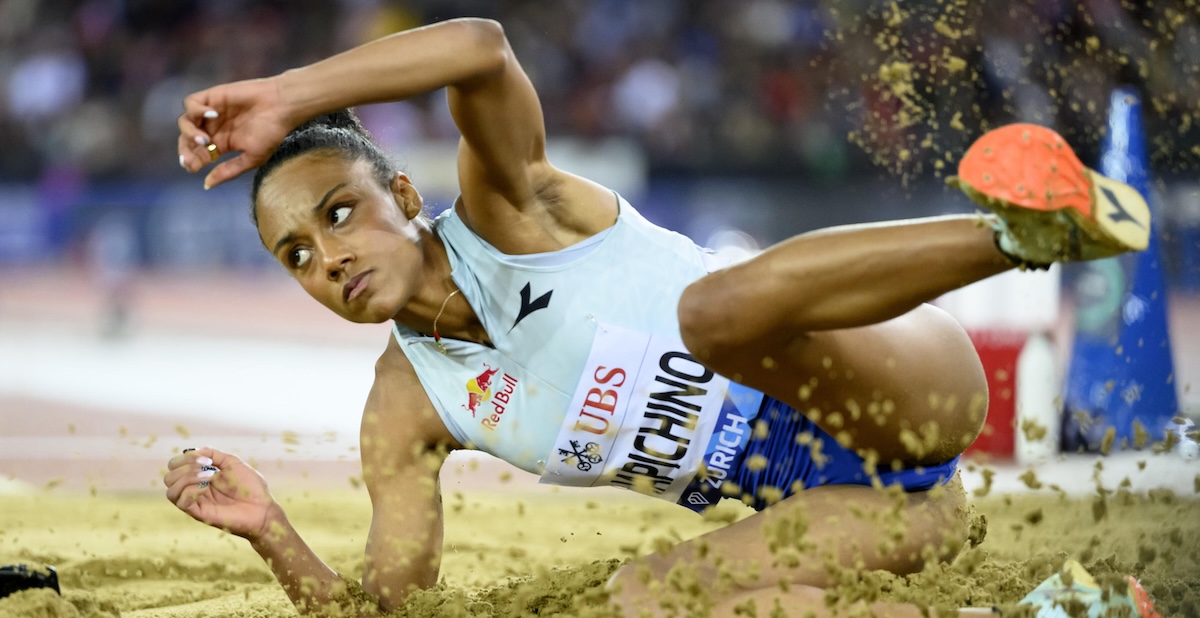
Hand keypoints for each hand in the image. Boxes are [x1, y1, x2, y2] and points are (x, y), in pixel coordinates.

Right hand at [163, 447, 277, 540]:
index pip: (175, 466)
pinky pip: (181, 502)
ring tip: (209, 475)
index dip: (184, 458)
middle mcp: (194, 489)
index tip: (206, 457)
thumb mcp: (232, 463)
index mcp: (199, 477)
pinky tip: (206, 486)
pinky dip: (191, 490)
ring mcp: (196, 502)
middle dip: (184, 466)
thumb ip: (213, 454)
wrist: (263, 508)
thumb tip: (192, 450)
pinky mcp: (199, 513)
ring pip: (171, 490)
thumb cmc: (250, 487)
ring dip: (187, 478)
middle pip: (168, 478)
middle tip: (207, 466)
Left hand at [177, 76, 296, 188]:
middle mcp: (213, 128)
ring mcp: (210, 112)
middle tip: (192, 156)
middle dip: (185, 150)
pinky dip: (195, 110)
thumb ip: (228, 171)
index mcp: (221, 144)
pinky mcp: (211, 96)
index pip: (197, 155)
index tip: (194, 167)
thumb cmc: (271, 133)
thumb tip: (207, 185)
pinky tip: (213, 115)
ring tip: (205, 139)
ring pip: (185, 122)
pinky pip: (190, 103)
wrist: (281, 106)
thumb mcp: (252, 158)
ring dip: (190, 133)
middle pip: (186, 140)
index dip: (191, 162)